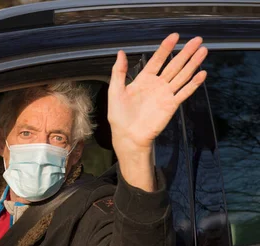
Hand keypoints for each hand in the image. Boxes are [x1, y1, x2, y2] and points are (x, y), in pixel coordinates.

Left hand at [108, 33, 207, 190]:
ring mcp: (165, 94)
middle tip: (197, 39)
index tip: (174, 36)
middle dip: (185, 52)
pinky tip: (202, 73)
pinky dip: (193, 83)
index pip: (157, 60)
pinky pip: (184, 92)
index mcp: (143, 80)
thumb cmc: (119, 116)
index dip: (165, 48)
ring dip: (193, 64)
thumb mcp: (115, 92)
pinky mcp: (171, 105)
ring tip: (203, 51)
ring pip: (182, 76)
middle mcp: (156, 85)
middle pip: (174, 65)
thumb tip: (120, 52)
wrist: (128, 136)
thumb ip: (118, 72)